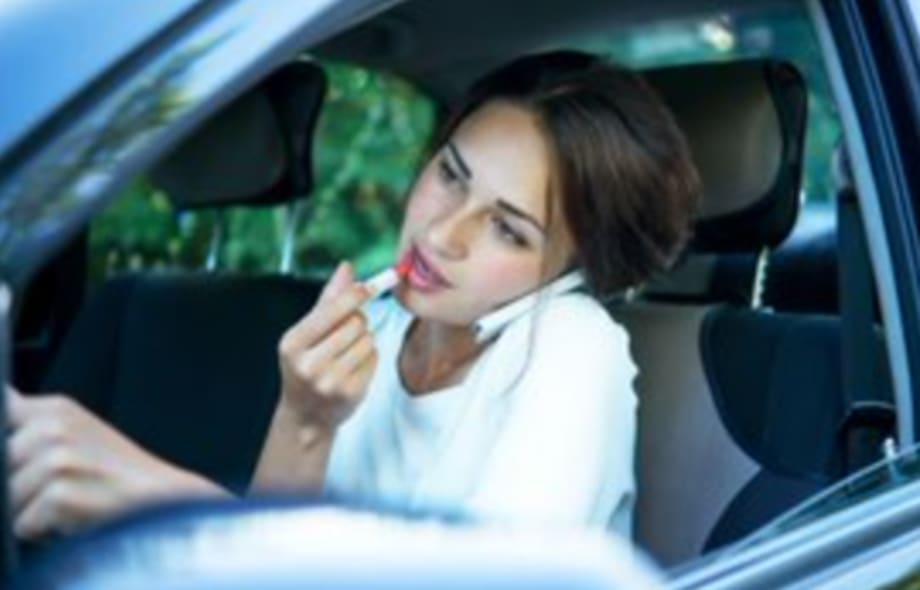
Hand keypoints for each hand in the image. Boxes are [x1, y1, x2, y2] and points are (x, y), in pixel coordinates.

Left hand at [5, 386, 222, 539]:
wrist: (163, 499)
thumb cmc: (118, 473)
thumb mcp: (75, 431)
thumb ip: (31, 420)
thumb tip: (2, 399)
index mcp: (54, 409)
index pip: (1, 412)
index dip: (8, 444)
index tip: (20, 455)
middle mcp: (53, 427)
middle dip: (17, 485)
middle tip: (62, 485)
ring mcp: (57, 459)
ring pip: (7, 500)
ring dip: (31, 512)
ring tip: (71, 502)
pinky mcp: (59, 493)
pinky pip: (22, 526)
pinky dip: (45, 533)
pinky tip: (77, 517)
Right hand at [277, 261, 377, 429]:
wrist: (306, 415)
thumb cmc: (306, 365)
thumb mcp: (307, 332)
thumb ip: (328, 299)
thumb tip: (346, 267)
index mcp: (293, 343)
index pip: (333, 309)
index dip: (355, 294)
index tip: (368, 286)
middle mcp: (308, 364)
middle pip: (355, 323)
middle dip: (358, 321)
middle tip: (349, 329)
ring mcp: (330, 381)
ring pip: (368, 340)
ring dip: (365, 339)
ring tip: (348, 350)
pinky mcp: (351, 393)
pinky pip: (374, 358)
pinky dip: (370, 357)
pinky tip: (354, 366)